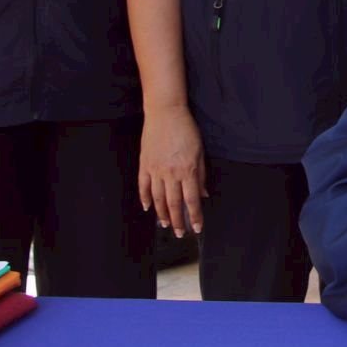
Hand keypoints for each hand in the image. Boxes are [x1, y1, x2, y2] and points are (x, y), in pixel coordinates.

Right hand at [138, 106, 204, 236]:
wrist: (165, 113)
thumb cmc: (186, 130)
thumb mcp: (200, 151)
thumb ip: (201, 175)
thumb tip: (203, 194)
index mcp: (188, 170)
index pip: (192, 200)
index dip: (194, 216)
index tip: (197, 228)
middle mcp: (171, 173)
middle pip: (174, 204)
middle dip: (178, 221)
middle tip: (180, 234)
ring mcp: (155, 169)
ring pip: (158, 198)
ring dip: (162, 214)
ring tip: (166, 224)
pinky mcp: (145, 164)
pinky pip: (143, 186)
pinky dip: (145, 198)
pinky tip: (147, 207)